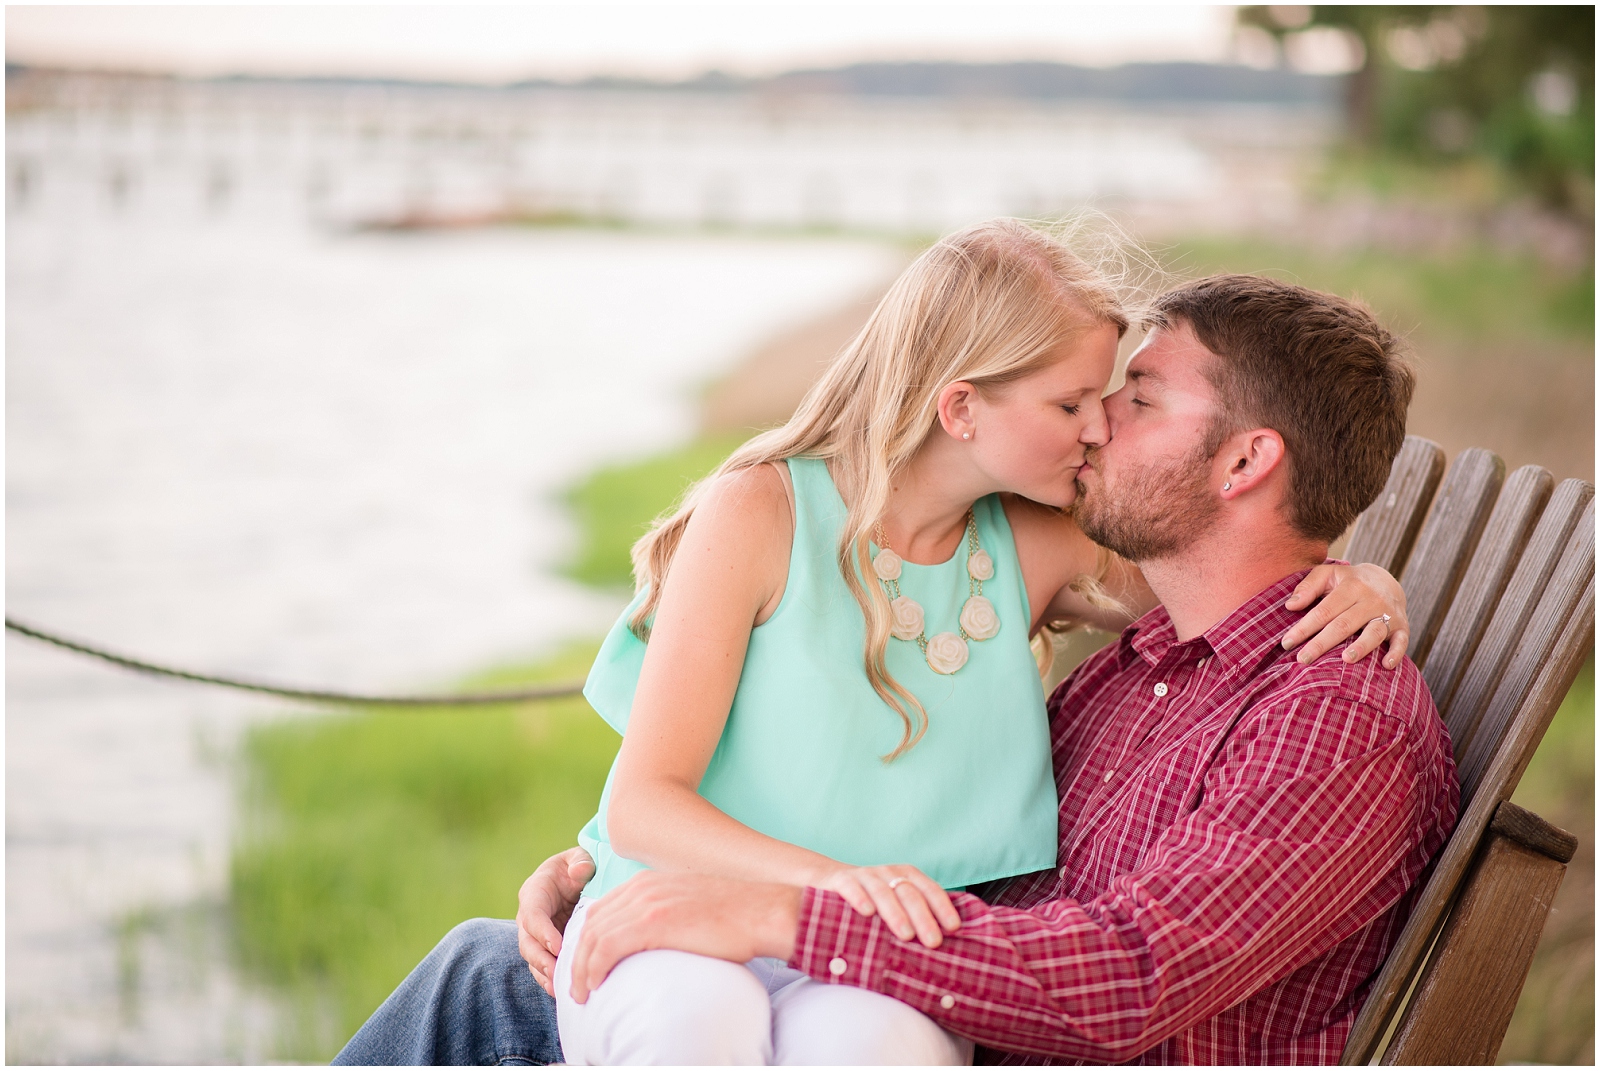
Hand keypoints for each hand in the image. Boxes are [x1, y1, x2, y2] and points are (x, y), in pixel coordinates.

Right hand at [516, 847, 595, 995]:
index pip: (532, 914)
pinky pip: (541, 966)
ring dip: (544, 973)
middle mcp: (529, 916)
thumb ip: (580, 862)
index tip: (558, 946)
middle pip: (527, 942)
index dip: (542, 932)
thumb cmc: (577, 866)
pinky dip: (548, 979)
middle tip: (557, 973)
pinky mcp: (543, 947)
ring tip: (559, 988)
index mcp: (535, 892)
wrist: (575, 878)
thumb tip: (579, 872)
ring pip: (532, 958)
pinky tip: (560, 992)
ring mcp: (534, 934)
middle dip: (541, 959)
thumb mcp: (579, 857)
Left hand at [568, 871, 800, 1002]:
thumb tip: (658, 940)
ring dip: (580, 968)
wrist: (763, 912)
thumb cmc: (737, 916)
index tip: (586, 965)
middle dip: (578, 956)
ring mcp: (647, 902)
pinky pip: (607, 947)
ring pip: (593, 936)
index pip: (601, 909)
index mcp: (650, 881)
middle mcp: (642, 887)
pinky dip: (594, 968)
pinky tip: (595, 985)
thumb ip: (667, 913)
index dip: (588, 939)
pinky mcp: (653, 922)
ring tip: (582, 993)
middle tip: (577, 984)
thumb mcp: (691, 904)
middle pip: (591, 922)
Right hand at [817, 864, 960, 948]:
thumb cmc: (870, 900)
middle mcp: (888, 874)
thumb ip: (914, 917)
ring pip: (883, 892)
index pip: (929, 889)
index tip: (953, 928)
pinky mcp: (841, 880)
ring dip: (896, 913)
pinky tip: (867, 912)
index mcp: (906, 877)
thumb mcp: (894, 904)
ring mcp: (864, 876)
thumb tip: (943, 947)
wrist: (828, 879)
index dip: (943, 907)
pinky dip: (860, 898)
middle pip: (909, 893)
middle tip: (933, 942)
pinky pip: (851, 887)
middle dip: (923, 918)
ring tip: (906, 935)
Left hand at [1283, 562, 1409, 668]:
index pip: (1324, 610)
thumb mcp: (1328, 574)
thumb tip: (1290, 605)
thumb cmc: (1348, 582)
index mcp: (1351, 586)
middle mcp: (1371, 600)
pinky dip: (1396, 653)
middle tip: (1303, 659)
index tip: (1287, 643)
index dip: (1304, 627)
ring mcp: (1389, 614)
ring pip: (1374, 632)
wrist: (1386, 580)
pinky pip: (1402, 641)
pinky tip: (1386, 665)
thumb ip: (1308, 587)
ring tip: (1345, 660)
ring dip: (1361, 646)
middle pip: (1344, 624)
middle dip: (1322, 643)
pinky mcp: (1403, 626)